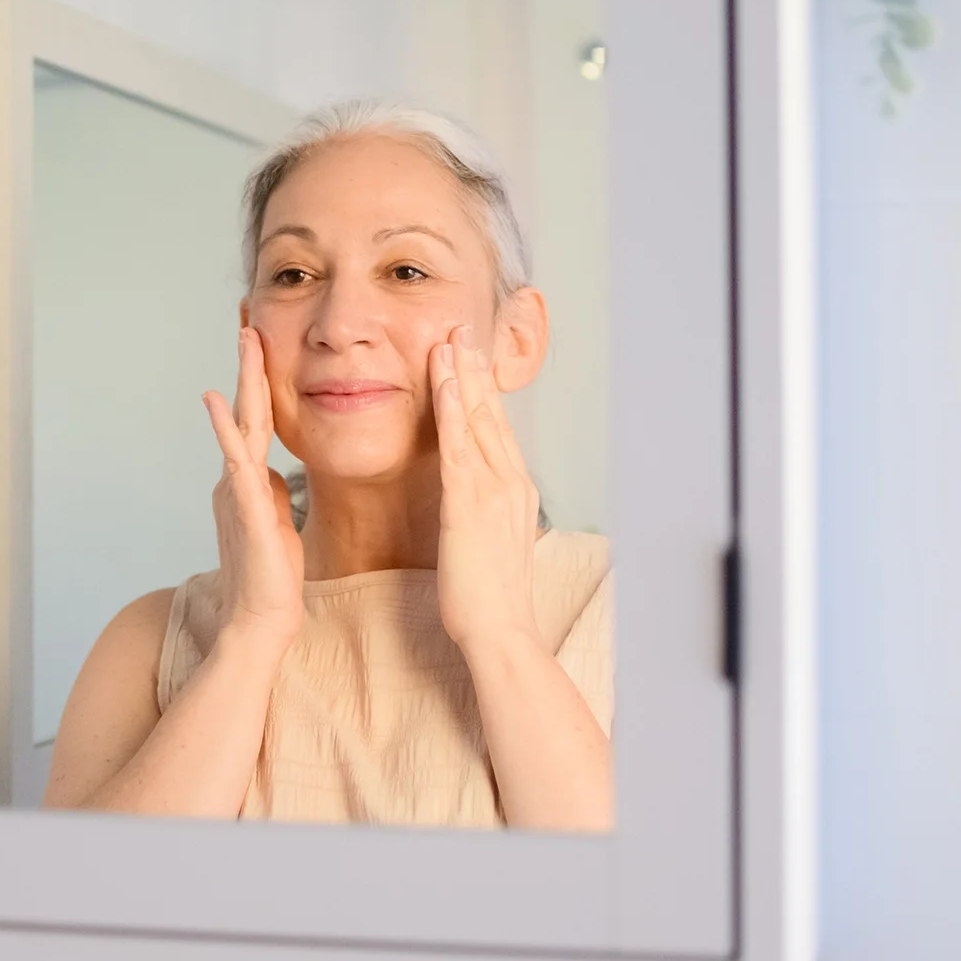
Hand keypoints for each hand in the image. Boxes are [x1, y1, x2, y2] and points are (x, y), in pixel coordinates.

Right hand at [201, 328, 305, 650]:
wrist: (260, 621)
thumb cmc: (273, 580)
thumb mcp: (279, 524)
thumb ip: (273, 494)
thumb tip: (274, 470)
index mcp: (249, 482)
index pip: (255, 423)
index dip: (259, 385)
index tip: (261, 347)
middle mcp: (238, 479)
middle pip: (246, 412)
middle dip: (249, 368)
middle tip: (250, 323)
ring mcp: (237, 489)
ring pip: (241, 423)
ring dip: (243, 380)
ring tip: (245, 340)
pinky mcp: (243, 505)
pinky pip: (234, 458)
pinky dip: (224, 426)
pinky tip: (215, 400)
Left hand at [430, 325, 542, 656]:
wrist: (500, 633)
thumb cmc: (489, 597)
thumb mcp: (489, 541)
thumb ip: (483, 511)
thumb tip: (471, 497)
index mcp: (515, 490)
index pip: (497, 427)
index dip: (483, 388)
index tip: (467, 355)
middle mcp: (511, 483)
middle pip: (491, 413)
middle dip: (474, 368)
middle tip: (459, 327)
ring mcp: (494, 492)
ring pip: (477, 421)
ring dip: (463, 377)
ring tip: (447, 338)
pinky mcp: (469, 506)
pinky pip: (460, 449)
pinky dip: (455, 411)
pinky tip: (445, 383)